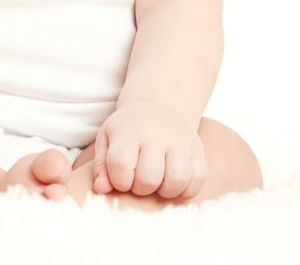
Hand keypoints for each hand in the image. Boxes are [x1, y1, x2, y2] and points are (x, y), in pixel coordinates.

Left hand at [91, 99, 205, 200]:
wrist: (157, 108)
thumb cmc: (127, 131)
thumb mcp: (107, 140)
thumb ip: (101, 167)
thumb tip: (101, 189)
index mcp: (128, 131)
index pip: (121, 165)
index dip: (119, 181)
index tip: (121, 178)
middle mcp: (156, 134)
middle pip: (149, 178)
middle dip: (141, 188)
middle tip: (139, 180)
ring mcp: (180, 142)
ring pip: (176, 181)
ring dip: (164, 191)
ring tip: (158, 183)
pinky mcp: (198, 150)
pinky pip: (197, 180)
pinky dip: (186, 190)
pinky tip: (173, 183)